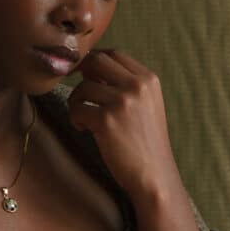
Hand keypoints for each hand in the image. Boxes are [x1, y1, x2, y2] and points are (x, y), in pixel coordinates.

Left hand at [66, 48, 179, 201]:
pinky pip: (77, 108)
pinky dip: (75, 118)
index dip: (94, 60)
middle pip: (96, 60)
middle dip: (80, 71)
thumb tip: (89, 67)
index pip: (114, 54)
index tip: (84, 73)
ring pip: (83, 87)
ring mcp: (122, 101)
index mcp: (148, 79)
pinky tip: (83, 129)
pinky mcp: (106, 120)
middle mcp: (137, 85)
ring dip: (76, 101)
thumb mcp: (145, 105)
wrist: (154, 176)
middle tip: (76, 87)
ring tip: (83, 119)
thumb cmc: (145, 142)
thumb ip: (123, 84)